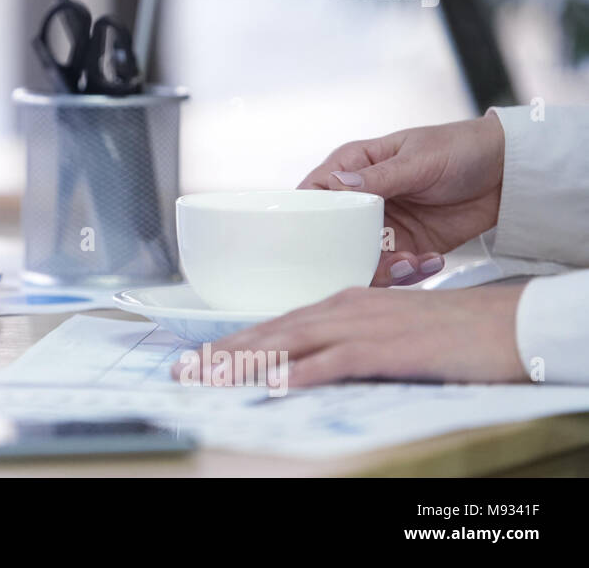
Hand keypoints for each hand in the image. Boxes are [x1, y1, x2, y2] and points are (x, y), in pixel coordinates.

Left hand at [170, 284, 528, 386]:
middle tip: (183, 372)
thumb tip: (314, 360)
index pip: (276, 325)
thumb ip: (350, 340)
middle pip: (270, 332)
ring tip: (207, 377)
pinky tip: (271, 382)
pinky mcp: (385, 348)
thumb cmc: (450, 329)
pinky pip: (332, 361)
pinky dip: (299, 372)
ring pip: (288, 343)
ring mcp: (362, 326)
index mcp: (343, 303)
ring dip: (243, 361)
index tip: (200, 360)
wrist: (503, 322)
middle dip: (222, 353)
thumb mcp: (388, 330)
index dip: (235, 343)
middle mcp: (344, 309)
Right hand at [299, 113, 504, 285]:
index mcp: (353, 168)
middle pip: (335, 236)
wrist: (508, 171)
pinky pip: (396, 269)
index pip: (315, 194)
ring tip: (412, 263)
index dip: (309, 217)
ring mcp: (384, 225)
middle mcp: (362, 200)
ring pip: (362, 258)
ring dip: (384, 269)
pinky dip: (411, 272)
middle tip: (378, 259)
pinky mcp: (408, 246)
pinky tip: (432, 261)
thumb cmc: (460, 148)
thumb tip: (337, 184)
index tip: (320, 239)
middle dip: (350, 254)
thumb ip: (379, 177)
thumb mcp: (418, 159)